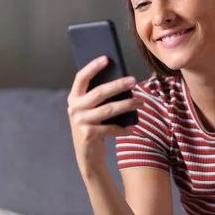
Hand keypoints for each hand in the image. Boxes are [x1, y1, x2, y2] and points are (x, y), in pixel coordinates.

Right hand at [67, 55, 142, 178]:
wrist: (87, 156)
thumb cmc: (93, 127)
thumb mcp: (90, 110)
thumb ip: (97, 97)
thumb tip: (120, 80)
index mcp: (73, 98)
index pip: (81, 78)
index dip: (93, 67)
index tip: (106, 58)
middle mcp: (74, 109)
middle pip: (99, 92)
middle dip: (118, 85)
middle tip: (133, 80)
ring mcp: (80, 122)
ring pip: (109, 109)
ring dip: (127, 105)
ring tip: (141, 102)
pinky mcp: (88, 135)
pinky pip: (111, 128)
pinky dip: (123, 128)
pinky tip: (132, 128)